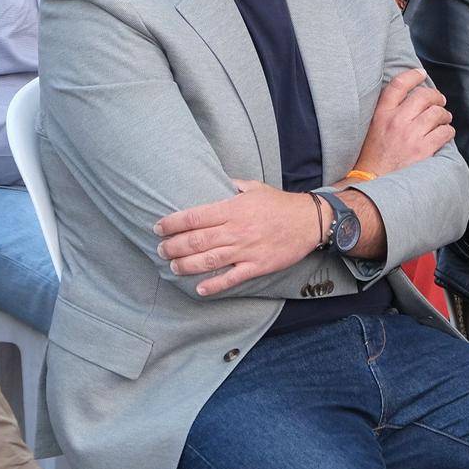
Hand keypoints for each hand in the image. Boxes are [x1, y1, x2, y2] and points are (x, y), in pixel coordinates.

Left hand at [155, 180, 319, 295]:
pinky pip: (231, 278)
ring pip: (209, 260)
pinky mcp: (257, 266)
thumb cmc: (280, 204)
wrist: (310, 221)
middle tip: (161, 250)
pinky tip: (200, 288)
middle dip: (173, 246)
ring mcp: (246, 250)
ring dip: (186, 265)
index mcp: (233, 208)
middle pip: (196, 240)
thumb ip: (232, 185)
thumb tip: (215, 180)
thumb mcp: (254, 187)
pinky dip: (214, 285)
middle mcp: (236, 230)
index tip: (158, 228)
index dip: (173, 223)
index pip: (195, 217)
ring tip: (173, 267)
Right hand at [353, 67, 453, 176]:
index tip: (421, 73)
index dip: (413, 75)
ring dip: (444, 115)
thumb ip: (387, 112)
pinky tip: (445, 134)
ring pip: (437, 113)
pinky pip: (445, 132)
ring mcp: (411, 135)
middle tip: (440, 101)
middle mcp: (396, 121)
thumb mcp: (372, 128)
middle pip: (424, 96)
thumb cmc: (373, 157)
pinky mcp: (423, 150)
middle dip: (436, 96)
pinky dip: (448, 131)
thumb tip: (408, 99)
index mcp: (382, 114)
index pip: (399, 85)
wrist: (374, 183)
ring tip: (444, 119)